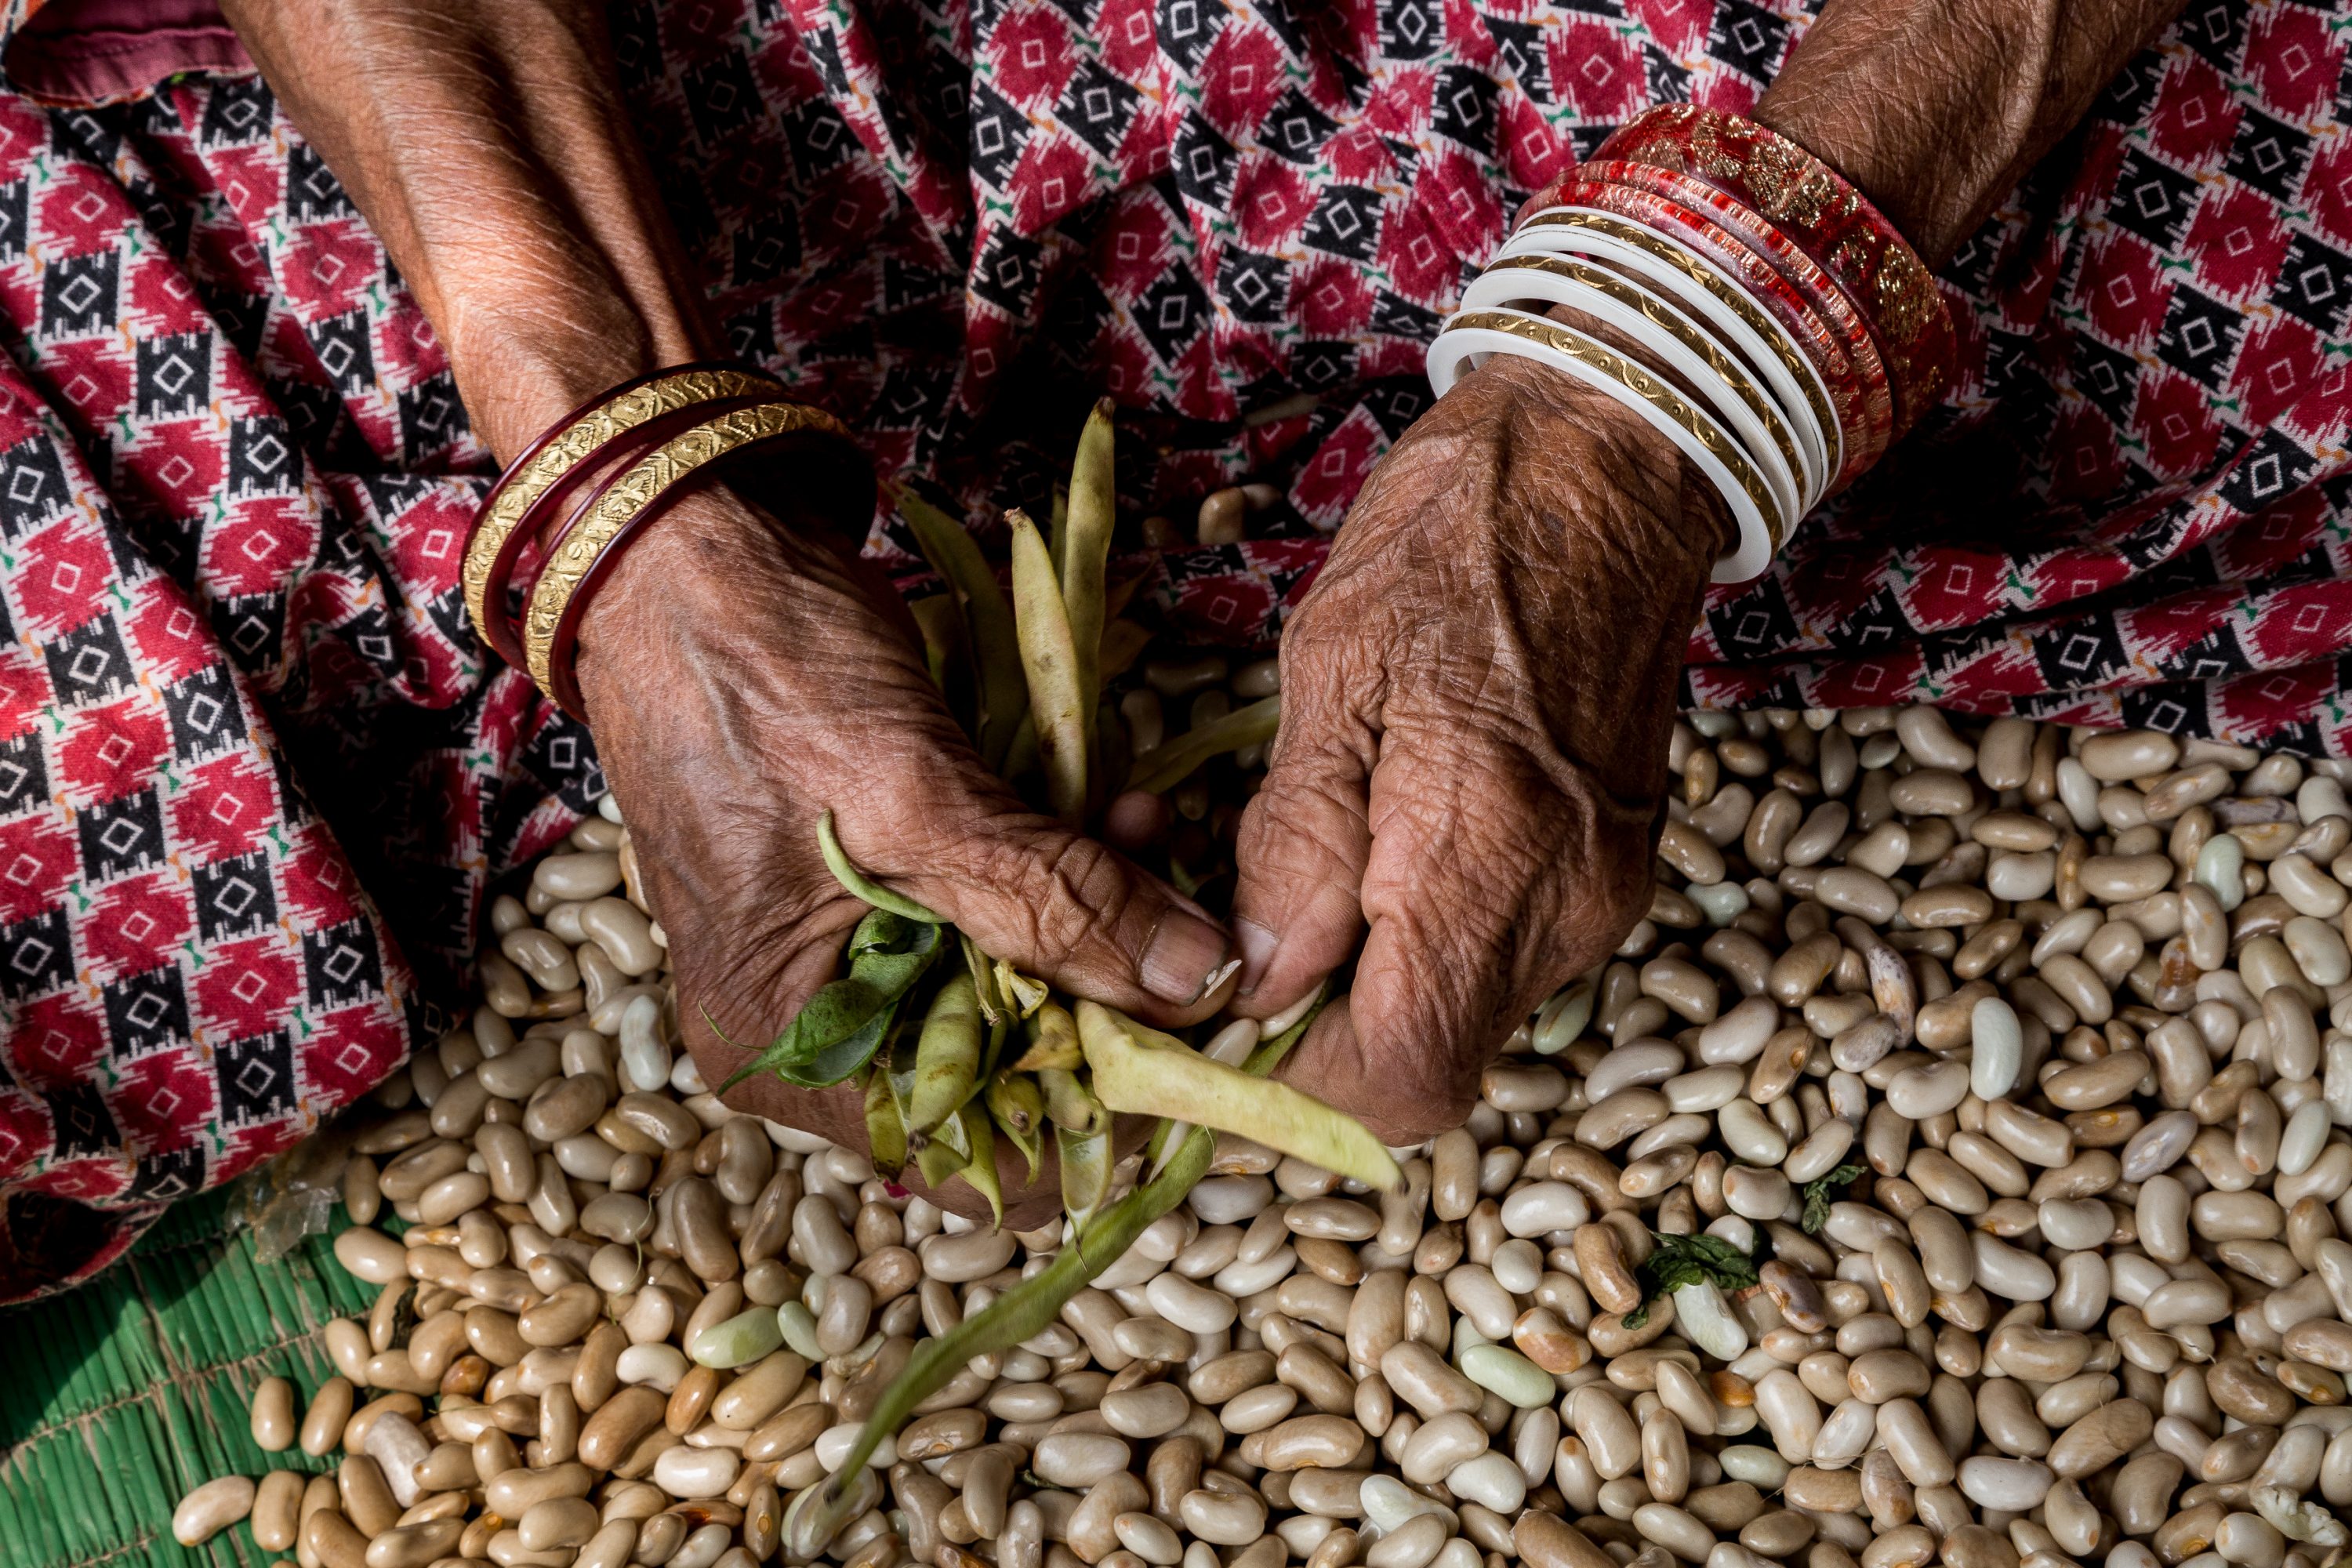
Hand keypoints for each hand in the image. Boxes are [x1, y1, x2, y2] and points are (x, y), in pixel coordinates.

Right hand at [578, 486, 1232, 1223]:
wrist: (681, 544)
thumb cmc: (759, 669)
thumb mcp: (915, 796)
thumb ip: (1055, 902)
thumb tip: (1197, 986)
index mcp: (792, 1049)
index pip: (979, 1158)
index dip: (1103, 1111)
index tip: (1199, 1027)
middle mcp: (819, 1027)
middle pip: (1012, 1078)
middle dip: (1112, 995)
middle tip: (1185, 907)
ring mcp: (852, 953)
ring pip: (1022, 988)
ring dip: (1101, 921)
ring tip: (1144, 828)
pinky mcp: (886, 883)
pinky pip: (998, 916)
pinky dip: (1061, 874)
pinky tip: (1113, 810)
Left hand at [1229, 351, 1723, 1142]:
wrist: (1612, 459)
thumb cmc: (1460, 535)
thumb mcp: (1334, 671)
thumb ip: (1296, 846)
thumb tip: (1254, 980)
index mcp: (1488, 857)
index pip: (1400, 1077)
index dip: (1291, 1079)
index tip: (1216, 1015)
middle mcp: (1565, 907)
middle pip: (1429, 1067)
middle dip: (1315, 1040)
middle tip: (1233, 951)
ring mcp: (1599, 895)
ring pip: (1460, 1018)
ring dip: (1363, 991)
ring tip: (1292, 885)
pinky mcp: (1608, 869)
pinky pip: (1497, 957)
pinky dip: (1418, 941)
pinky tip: (1371, 852)